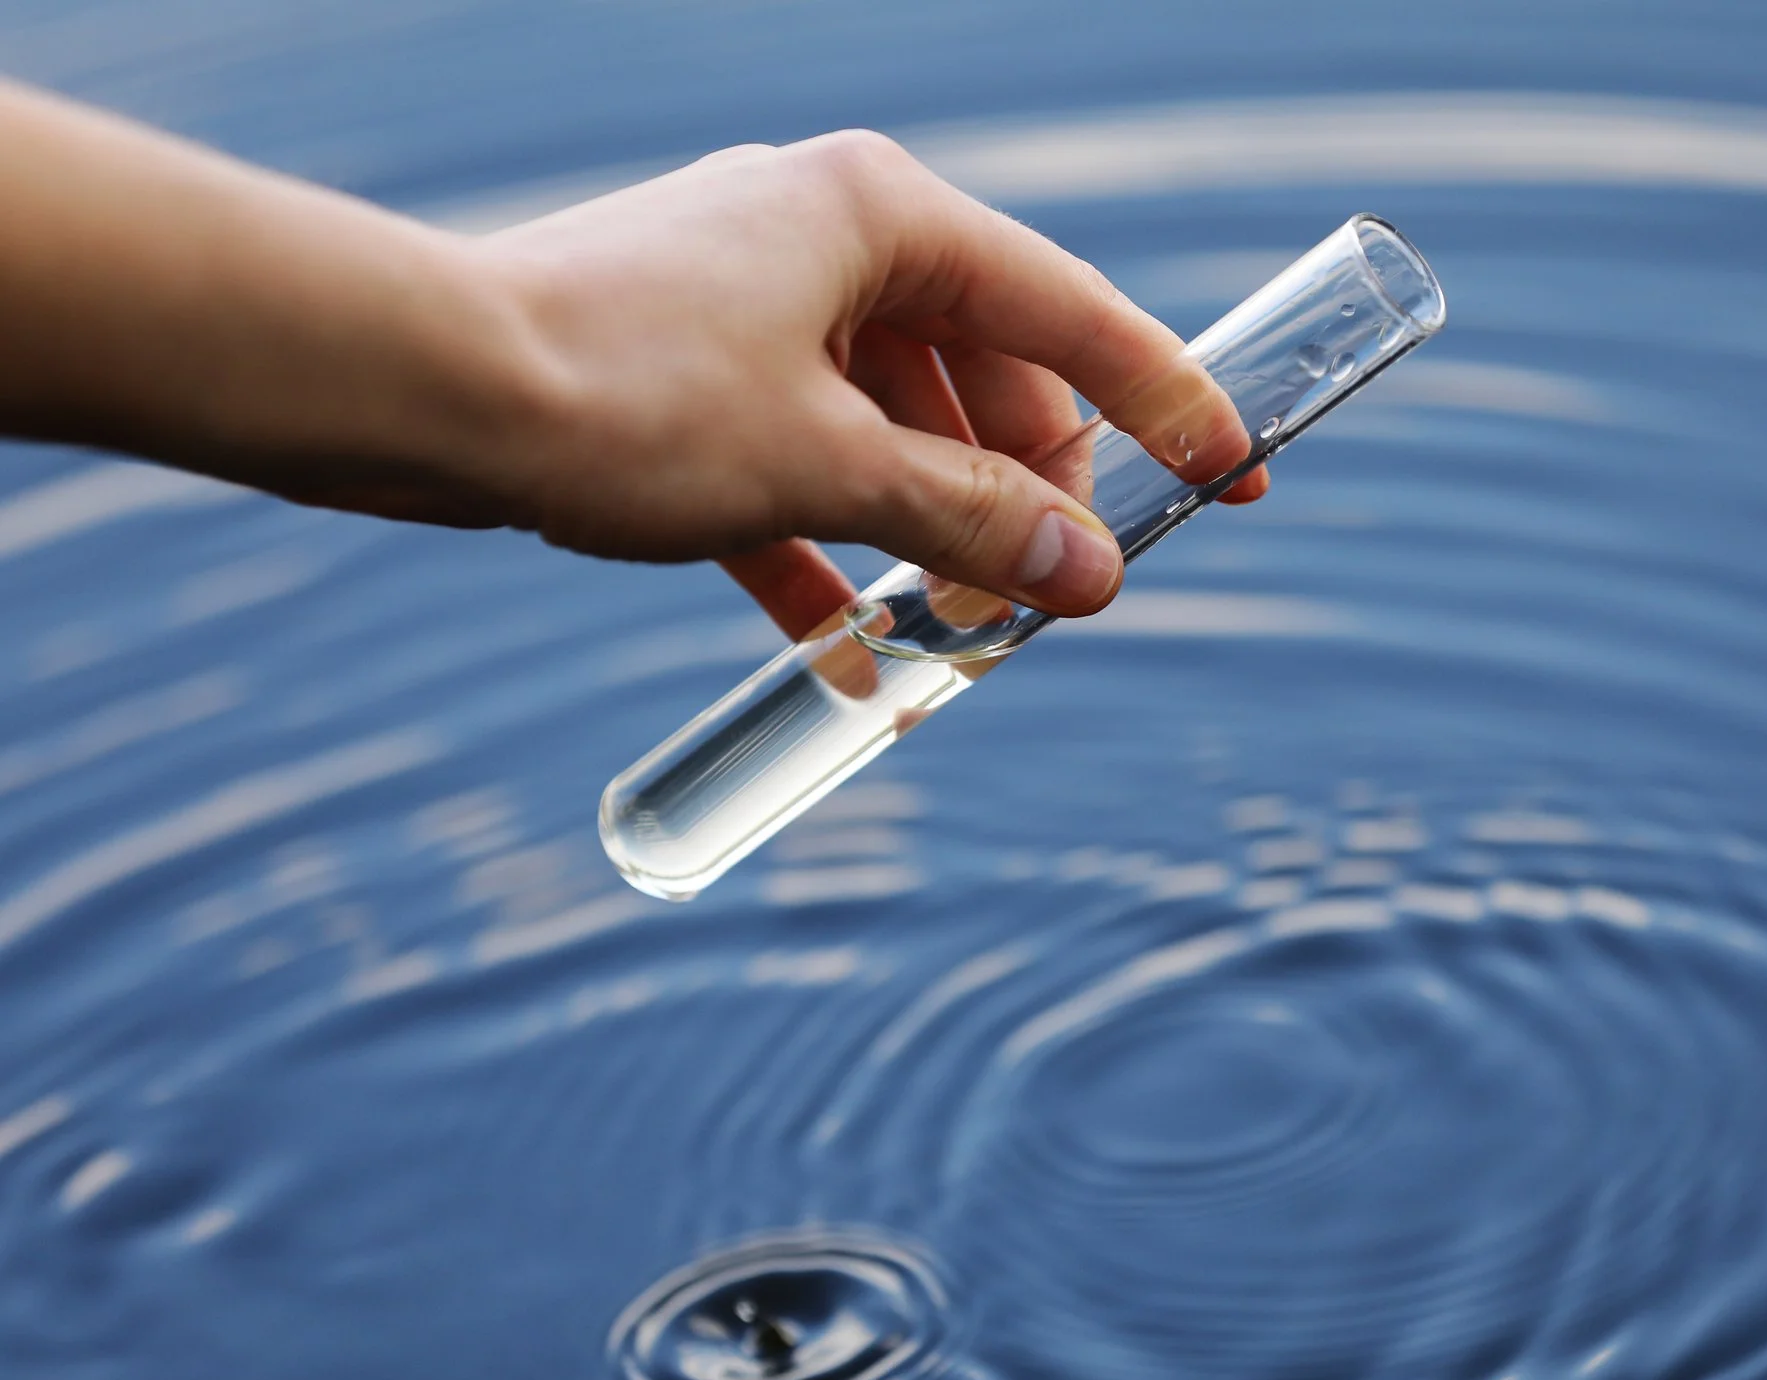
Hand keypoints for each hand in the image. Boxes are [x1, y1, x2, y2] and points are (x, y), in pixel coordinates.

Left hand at [468, 132, 1266, 634]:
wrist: (413, 390)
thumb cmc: (620, 393)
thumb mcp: (828, 468)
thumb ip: (972, 521)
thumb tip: (1090, 578)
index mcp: (883, 217)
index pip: (1070, 316)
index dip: (1169, 403)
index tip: (1238, 475)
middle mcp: (828, 243)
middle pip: (986, 379)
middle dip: (1030, 497)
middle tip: (1061, 595)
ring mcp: (755, 309)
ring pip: (894, 432)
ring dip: (932, 537)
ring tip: (963, 639)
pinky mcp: (692, 379)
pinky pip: (800, 471)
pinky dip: (833, 556)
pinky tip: (853, 659)